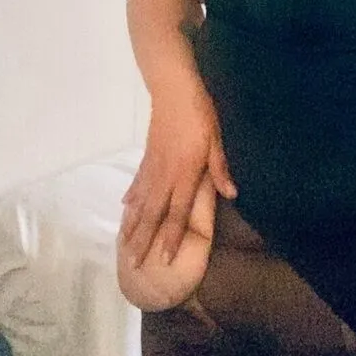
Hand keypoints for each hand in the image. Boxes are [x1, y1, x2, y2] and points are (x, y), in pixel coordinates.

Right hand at [120, 86, 236, 268]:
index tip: (164, 260)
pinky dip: (131, 197)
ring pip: (140, 201)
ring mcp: (153, 166)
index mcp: (184, 173)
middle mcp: (165, 175)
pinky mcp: (147, 156)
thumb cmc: (199, 114)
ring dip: (132, 224)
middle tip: (135, 264)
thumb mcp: (216, 139)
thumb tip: (231, 194)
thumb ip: (220, 168)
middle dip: (144, 240)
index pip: (177, 212)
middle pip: (153, 213)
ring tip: (124, 245)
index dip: (171, 236)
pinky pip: (137, 182)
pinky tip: (125, 208)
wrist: (174, 90)